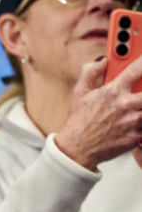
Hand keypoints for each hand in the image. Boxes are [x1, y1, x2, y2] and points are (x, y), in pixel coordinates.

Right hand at [54, 54, 141, 170]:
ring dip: (140, 107)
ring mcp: (132, 121)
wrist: (76, 150)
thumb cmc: (78, 123)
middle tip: (137, 92)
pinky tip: (131, 123)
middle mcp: (125, 105)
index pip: (138, 68)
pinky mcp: (135, 136)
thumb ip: (90, 72)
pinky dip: (140, 124)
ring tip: (132, 109)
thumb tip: (102, 61)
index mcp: (113, 91)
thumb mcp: (79, 93)